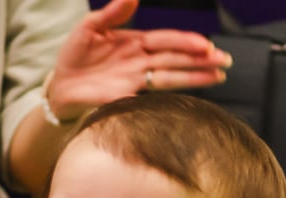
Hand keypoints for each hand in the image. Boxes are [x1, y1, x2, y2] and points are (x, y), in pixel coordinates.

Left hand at [48, 0, 231, 120]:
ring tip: (218, 77)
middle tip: (225, 62)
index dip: (187, 42)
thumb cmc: (74, 55)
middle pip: (177, 59)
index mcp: (136, 43)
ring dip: (195, 77)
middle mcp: (141, 63)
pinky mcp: (126, 97)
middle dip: (202, 61)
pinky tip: (185, 96)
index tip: (207, 46)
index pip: (168, 41)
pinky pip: (150, 97)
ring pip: (171, 77)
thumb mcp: (91, 27)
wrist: (60, 84)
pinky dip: (166, 96)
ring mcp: (136, 81)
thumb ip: (114, 12)